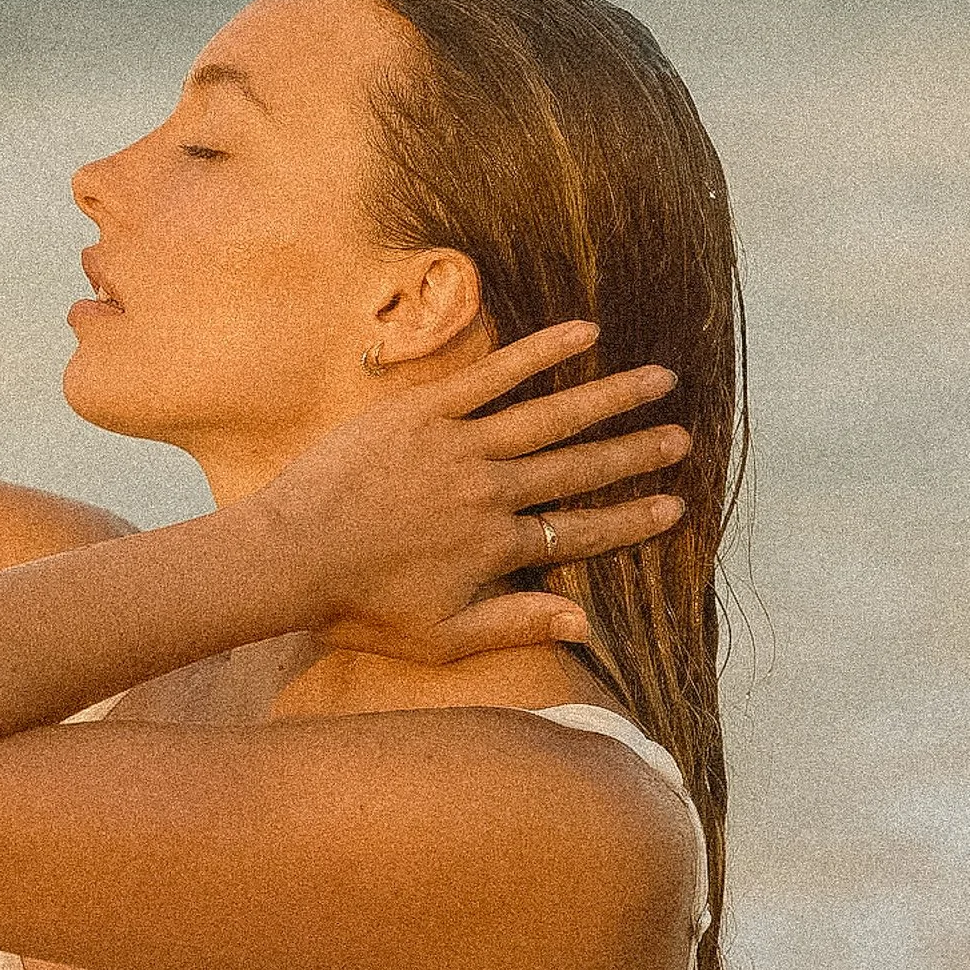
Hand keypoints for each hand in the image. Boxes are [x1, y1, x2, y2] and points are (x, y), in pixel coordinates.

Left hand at [252, 321, 690, 663]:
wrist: (287, 556)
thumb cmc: (355, 605)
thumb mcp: (440, 638)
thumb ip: (515, 628)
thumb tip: (585, 625)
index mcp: (497, 548)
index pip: (581, 531)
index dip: (631, 520)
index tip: (675, 507)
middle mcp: (491, 493)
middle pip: (579, 467)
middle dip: (636, 453)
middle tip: (682, 438)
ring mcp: (460, 446)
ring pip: (551, 415)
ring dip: (609, 397)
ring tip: (658, 379)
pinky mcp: (425, 410)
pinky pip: (493, 374)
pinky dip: (540, 352)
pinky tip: (584, 331)